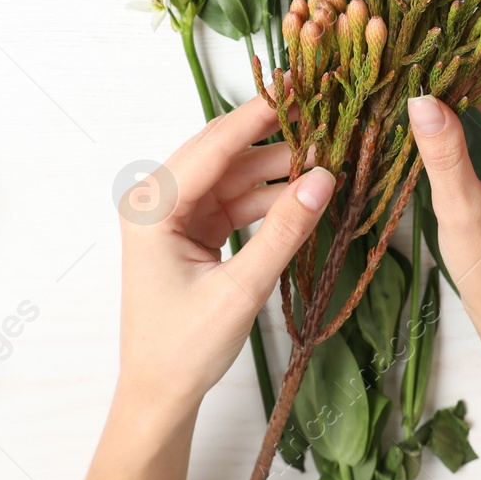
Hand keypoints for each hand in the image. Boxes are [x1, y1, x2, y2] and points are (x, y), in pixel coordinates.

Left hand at [116, 95, 334, 408]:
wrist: (158, 393)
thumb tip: (325, 178)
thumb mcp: (239, 290)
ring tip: (327, 156)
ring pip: (233, 173)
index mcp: (152, 207)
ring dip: (276, 168)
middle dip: (273, 135)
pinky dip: (268, 196)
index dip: (259, 115)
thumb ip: (283, 231)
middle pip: (222, 151)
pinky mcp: (191, 230)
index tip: (299, 86)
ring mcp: (173, 214)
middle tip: (323, 113)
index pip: (213, 145)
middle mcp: (156, 201)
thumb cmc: (183, 348)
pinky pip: (234, 198)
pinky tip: (305, 192)